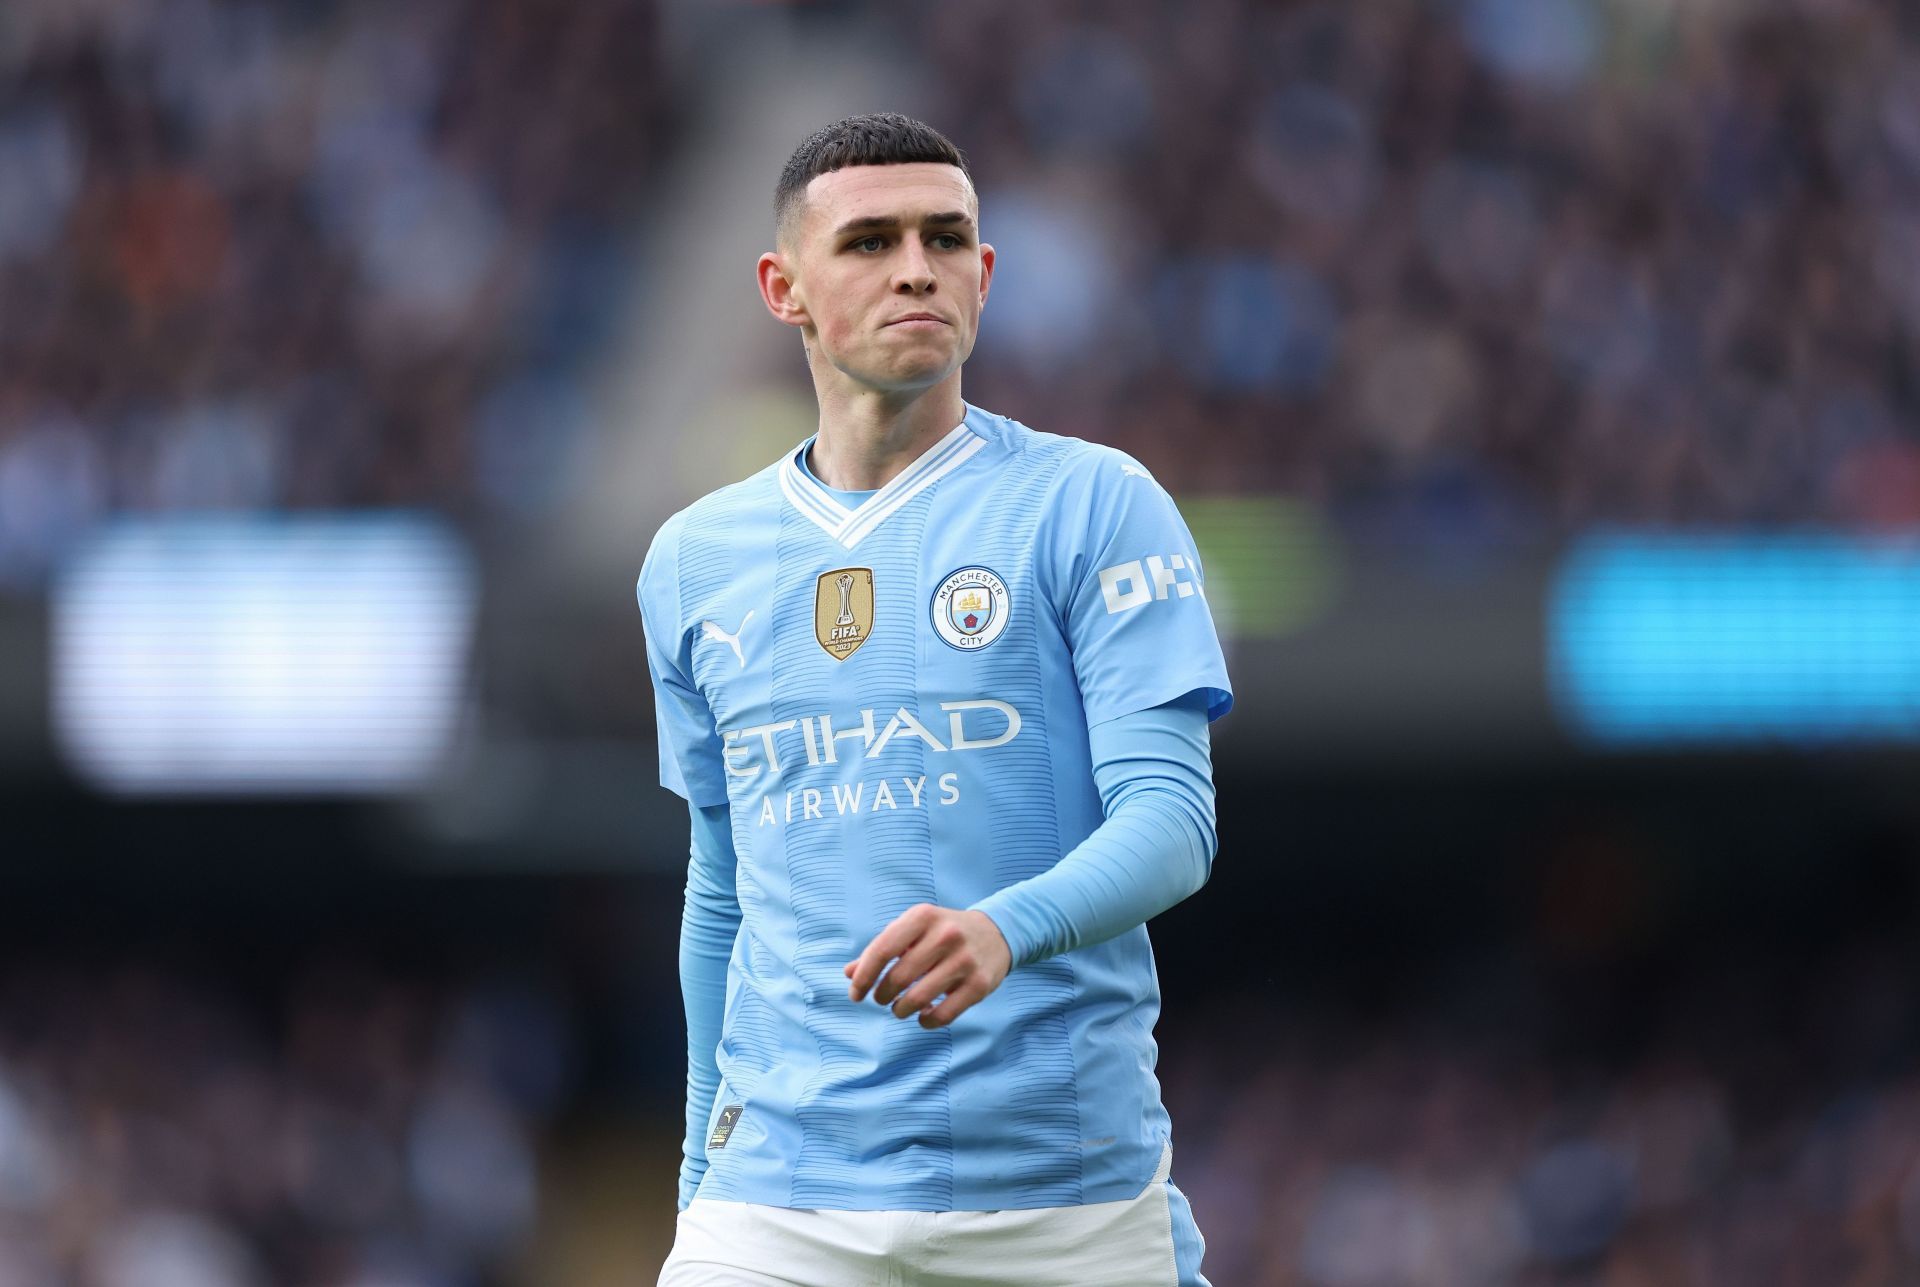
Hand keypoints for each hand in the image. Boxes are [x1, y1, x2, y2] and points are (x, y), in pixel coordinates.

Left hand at [844, 904, 1011, 1028]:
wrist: (996, 933)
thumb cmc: (942, 932)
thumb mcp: (913, 930)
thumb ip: (881, 949)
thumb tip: (850, 974)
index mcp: (923, 917)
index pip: (882, 950)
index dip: (863, 976)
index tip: (856, 993)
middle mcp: (945, 935)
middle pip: (898, 978)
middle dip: (881, 995)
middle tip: (881, 998)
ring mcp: (964, 961)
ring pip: (917, 999)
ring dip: (900, 1010)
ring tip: (900, 1008)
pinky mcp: (979, 985)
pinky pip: (943, 1015)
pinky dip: (926, 1021)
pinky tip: (924, 1015)